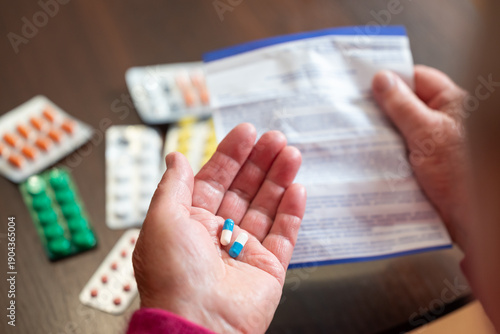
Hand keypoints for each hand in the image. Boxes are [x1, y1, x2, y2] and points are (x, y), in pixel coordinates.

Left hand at [132, 123, 305, 332]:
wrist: (198, 324)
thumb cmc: (172, 276)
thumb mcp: (163, 219)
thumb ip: (173, 185)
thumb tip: (175, 157)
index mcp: (189, 222)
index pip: (214, 179)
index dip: (231, 155)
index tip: (246, 133)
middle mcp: (217, 234)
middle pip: (244, 189)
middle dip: (260, 162)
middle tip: (276, 139)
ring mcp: (244, 250)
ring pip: (266, 206)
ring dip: (279, 179)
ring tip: (291, 154)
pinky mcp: (268, 267)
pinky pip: (284, 234)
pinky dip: (292, 211)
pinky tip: (298, 189)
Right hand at [372, 65, 470, 248]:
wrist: (468, 217)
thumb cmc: (461, 175)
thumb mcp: (426, 133)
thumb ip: (403, 106)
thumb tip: (382, 80)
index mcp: (450, 103)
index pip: (416, 78)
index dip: (391, 79)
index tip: (364, 82)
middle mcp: (440, 120)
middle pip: (404, 104)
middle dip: (381, 109)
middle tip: (355, 110)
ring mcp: (429, 143)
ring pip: (398, 128)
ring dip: (380, 133)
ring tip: (357, 133)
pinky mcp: (420, 163)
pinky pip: (397, 150)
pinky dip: (384, 152)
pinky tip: (369, 155)